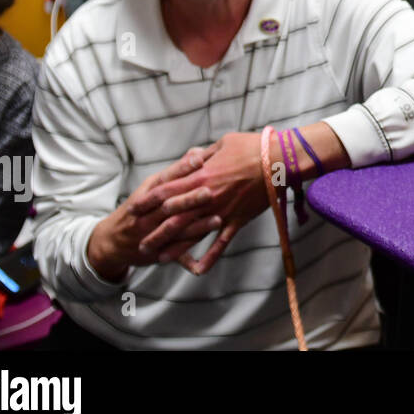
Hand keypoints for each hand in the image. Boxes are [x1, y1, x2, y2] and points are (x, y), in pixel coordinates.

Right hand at [88, 148, 224, 280]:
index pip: (164, 179)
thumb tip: (198, 151)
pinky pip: (172, 256)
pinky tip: (200, 263)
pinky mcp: (154, 252)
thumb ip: (177, 172)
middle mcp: (146, 213)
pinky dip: (186, 258)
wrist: (111, 241)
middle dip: (189, 199)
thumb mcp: (152, 187)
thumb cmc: (141, 207)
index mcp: (147, 193)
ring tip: (217, 221)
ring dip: (195, 227)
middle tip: (210, 191)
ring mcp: (149, 234)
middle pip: (168, 204)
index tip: (200, 159)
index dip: (181, 169)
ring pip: (172, 230)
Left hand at [130, 131, 278, 275]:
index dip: (148, 202)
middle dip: (155, 232)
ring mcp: (222, 211)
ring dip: (175, 248)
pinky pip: (221, 243)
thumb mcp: (223, 143)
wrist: (280, 160)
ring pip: (193, 234)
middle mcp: (206, 197)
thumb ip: (204, 154)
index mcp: (201, 175)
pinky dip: (210, 257)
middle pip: (174, 218)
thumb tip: (193, 156)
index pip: (166, 192)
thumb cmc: (253, 146)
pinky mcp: (237, 220)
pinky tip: (199, 269)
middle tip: (140, 243)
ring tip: (159, 259)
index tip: (134, 211)